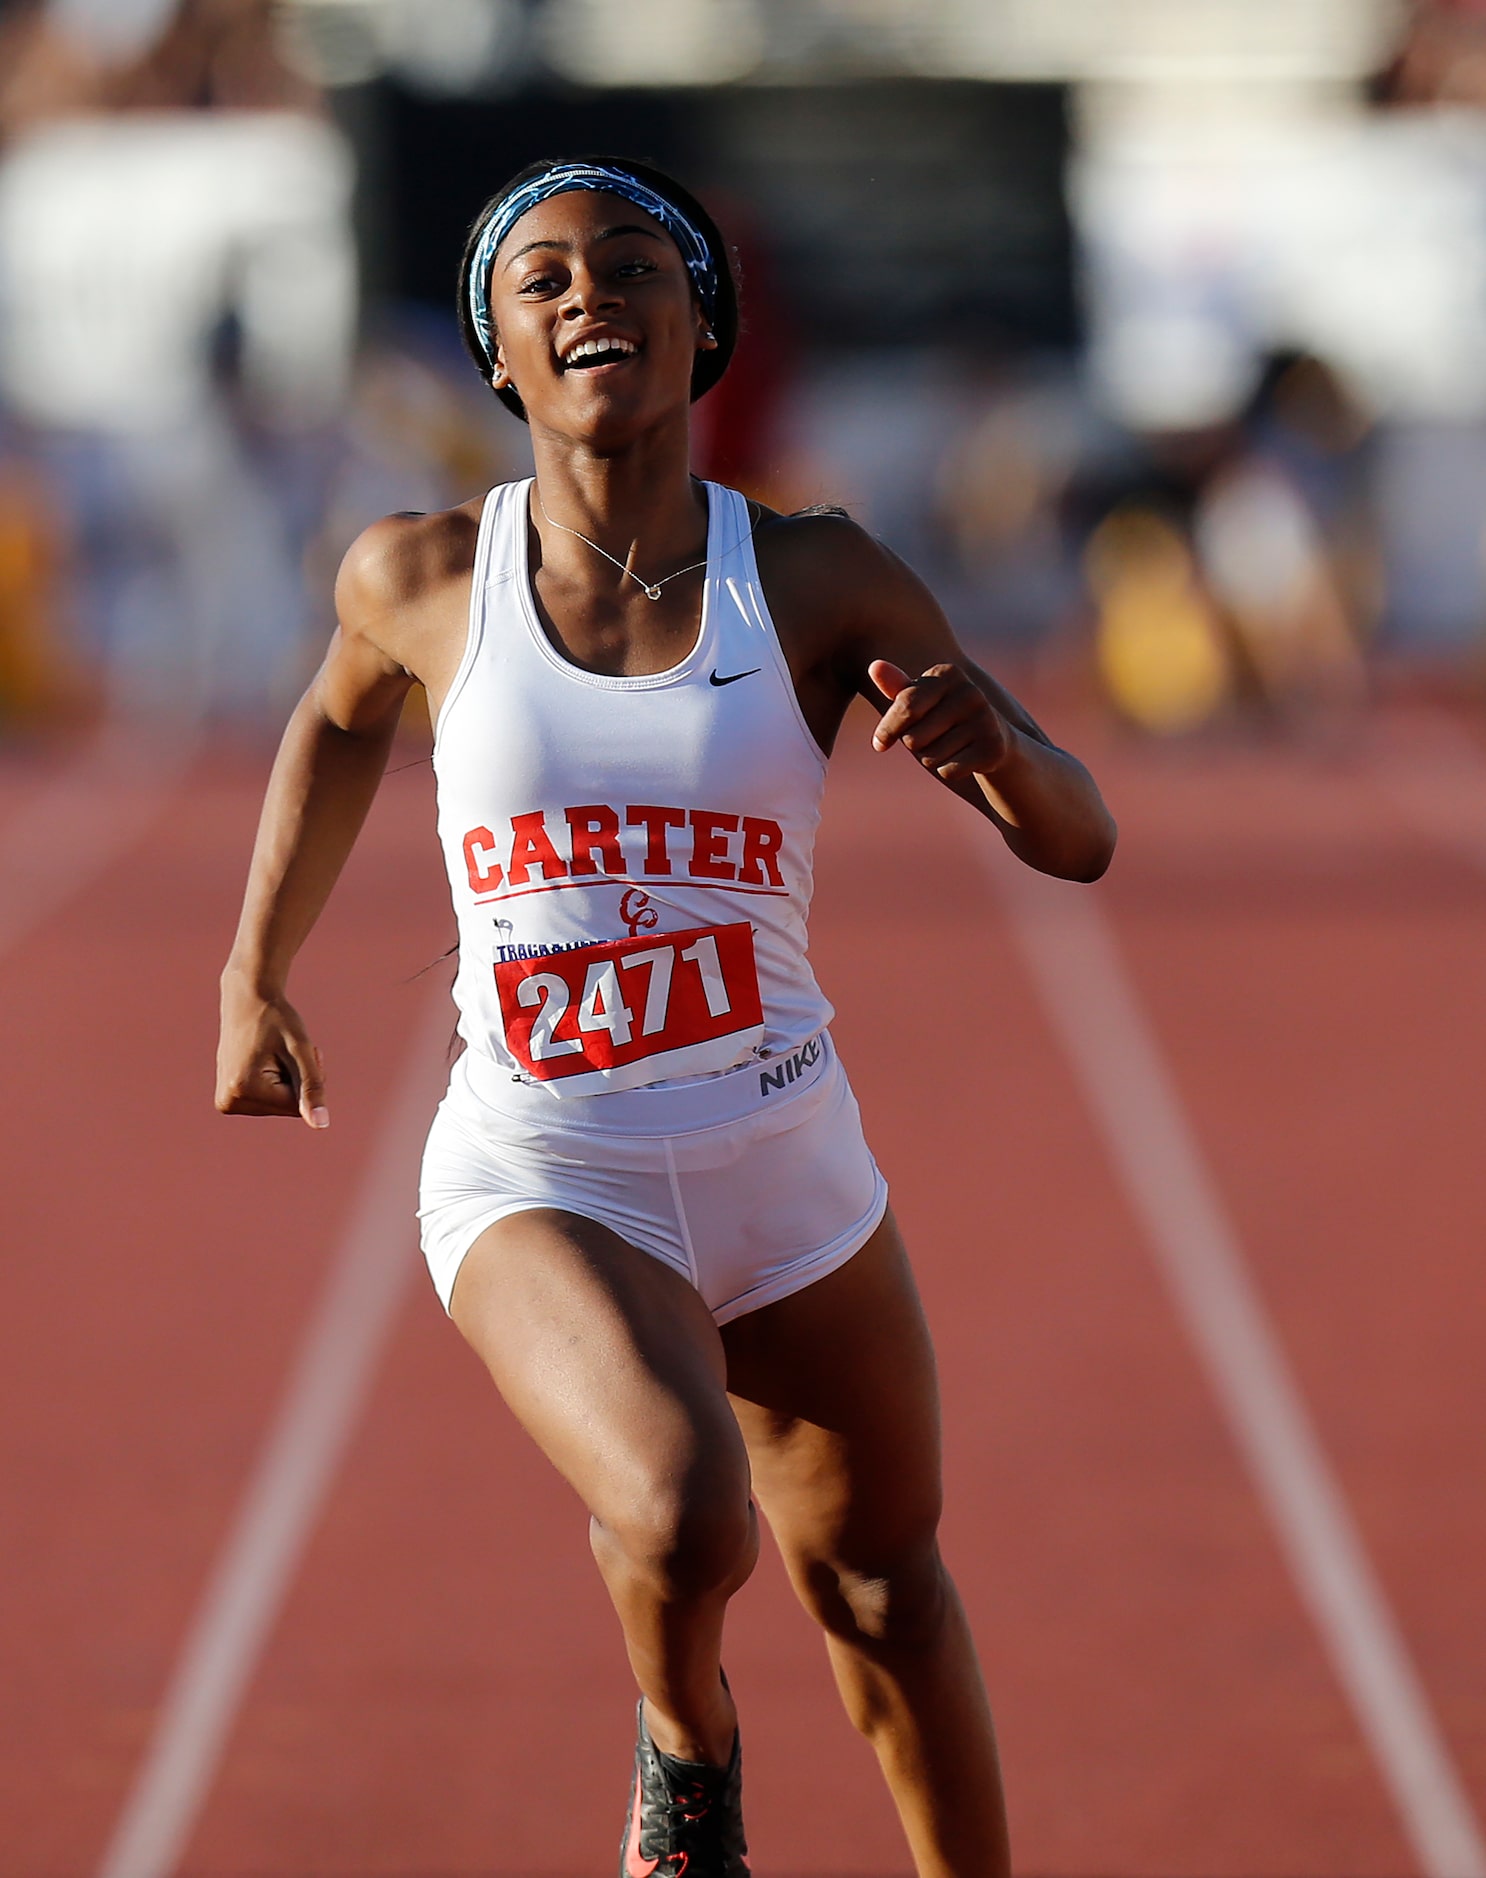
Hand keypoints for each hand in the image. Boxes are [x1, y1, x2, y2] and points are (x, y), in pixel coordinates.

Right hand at [216, 976, 328, 1126]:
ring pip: (280, 1105)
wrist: (247, 1000)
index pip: (298, 1106)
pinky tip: (265, 1060)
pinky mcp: (228, 1099)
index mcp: (243, 1090)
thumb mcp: (301, 1050)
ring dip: (288, 1080)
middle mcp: (229, 1101)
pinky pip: (269, 1100)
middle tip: (287, 1050)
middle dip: (298, 1081)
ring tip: (275, 1053)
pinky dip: (276, 1082)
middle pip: (287, 1108)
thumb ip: (312, 1087)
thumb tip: (321, 1125)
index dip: (309, 1079)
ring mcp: (226, 1102)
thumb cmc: (277, 1019)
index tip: (299, 1051)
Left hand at [869, 659, 1012, 783]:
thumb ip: (898, 688)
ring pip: (930, 758)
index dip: (887, 731)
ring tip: (952, 746)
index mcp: (947, 673)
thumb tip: (874, 666)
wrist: (994, 740)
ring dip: (933, 759)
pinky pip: (947, 771)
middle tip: (935, 738)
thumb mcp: (920, 703)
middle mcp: (970, 692)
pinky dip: (949, 772)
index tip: (880, 744)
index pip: (904, 707)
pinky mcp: (993, 747)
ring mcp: (985, 719)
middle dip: (916, 746)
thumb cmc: (945, 720)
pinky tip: (964, 759)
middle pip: (913, 738)